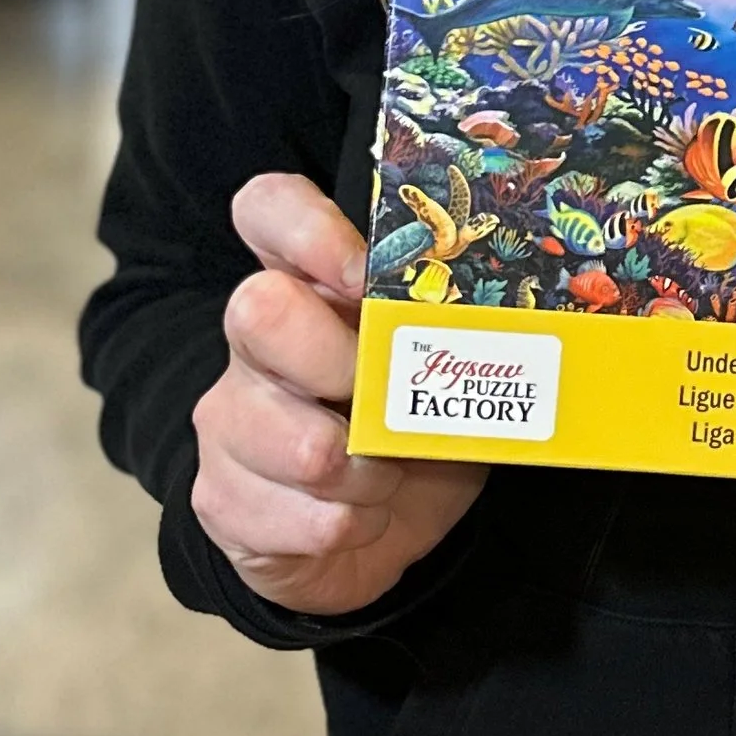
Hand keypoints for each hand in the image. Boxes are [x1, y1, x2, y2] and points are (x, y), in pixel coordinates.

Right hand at [191, 172, 486, 615]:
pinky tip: (359, 517)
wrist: (371, 528)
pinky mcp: (220, 497)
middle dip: (349, 365)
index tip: (368, 278)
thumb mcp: (440, 359)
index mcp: (307, 279)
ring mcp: (228, 415)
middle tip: (395, 401)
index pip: (268, 207)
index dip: (311, 229)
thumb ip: (450, 323)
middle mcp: (254, 334)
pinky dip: (351, 526)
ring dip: (370, 475)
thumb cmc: (412, 419)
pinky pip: (299, 517)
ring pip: (299, 441)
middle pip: (261, 308)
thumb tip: (514, 313)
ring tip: (389, 476)